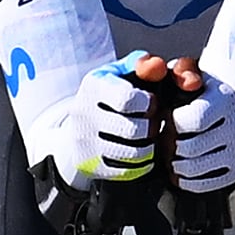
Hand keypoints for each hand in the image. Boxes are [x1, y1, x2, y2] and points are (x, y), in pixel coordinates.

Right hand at [47, 53, 164, 183]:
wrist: (76, 128)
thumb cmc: (107, 97)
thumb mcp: (118, 73)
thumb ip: (141, 64)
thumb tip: (157, 65)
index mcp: (93, 87)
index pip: (128, 99)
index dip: (149, 102)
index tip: (151, 102)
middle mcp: (84, 115)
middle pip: (133, 130)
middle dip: (151, 126)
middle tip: (153, 122)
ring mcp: (85, 143)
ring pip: (133, 153)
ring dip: (148, 146)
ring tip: (148, 137)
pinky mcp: (90, 165)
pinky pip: (128, 170)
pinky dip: (141, 163)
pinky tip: (141, 152)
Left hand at [166, 70, 234, 191]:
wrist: (232, 120)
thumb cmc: (200, 97)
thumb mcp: (191, 77)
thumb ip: (174, 71)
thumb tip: (155, 67)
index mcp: (225, 99)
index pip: (190, 120)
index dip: (171, 123)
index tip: (169, 119)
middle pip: (189, 149)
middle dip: (170, 146)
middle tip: (166, 140)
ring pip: (192, 169)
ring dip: (174, 164)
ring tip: (172, 154)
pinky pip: (200, 185)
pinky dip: (184, 180)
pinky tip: (183, 168)